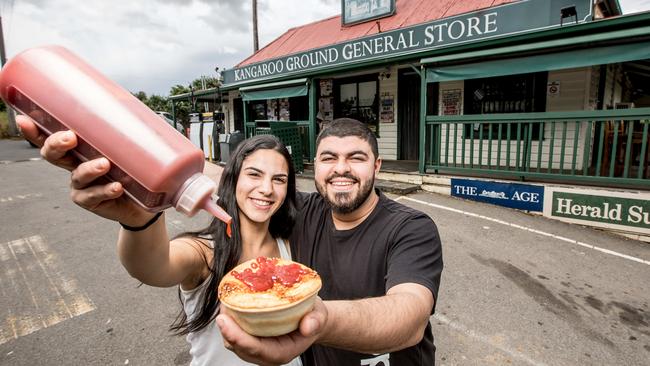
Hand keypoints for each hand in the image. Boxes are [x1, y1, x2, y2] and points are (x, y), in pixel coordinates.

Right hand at [16, 115, 152, 225]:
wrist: (144, 201)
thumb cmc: (133, 168)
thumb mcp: (129, 145)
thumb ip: (125, 129)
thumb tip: (132, 104)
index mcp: (77, 149)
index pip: (50, 137)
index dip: (34, 130)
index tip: (24, 119)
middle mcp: (74, 165)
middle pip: (53, 155)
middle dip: (56, 144)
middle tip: (70, 137)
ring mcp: (81, 185)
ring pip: (78, 175)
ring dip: (89, 169)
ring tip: (105, 164)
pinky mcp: (92, 201)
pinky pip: (94, 195)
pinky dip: (105, 190)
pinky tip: (116, 187)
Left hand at [217, 297, 327, 365]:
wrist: (312, 319)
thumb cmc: (313, 317)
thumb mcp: (319, 316)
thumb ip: (316, 321)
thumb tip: (307, 326)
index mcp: (282, 352)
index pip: (255, 349)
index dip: (237, 336)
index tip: (223, 320)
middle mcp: (266, 354)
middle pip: (238, 347)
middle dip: (226, 328)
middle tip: (222, 303)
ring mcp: (257, 348)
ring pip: (233, 341)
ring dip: (226, 323)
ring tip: (225, 301)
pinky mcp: (252, 339)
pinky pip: (235, 333)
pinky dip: (230, 320)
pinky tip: (229, 304)